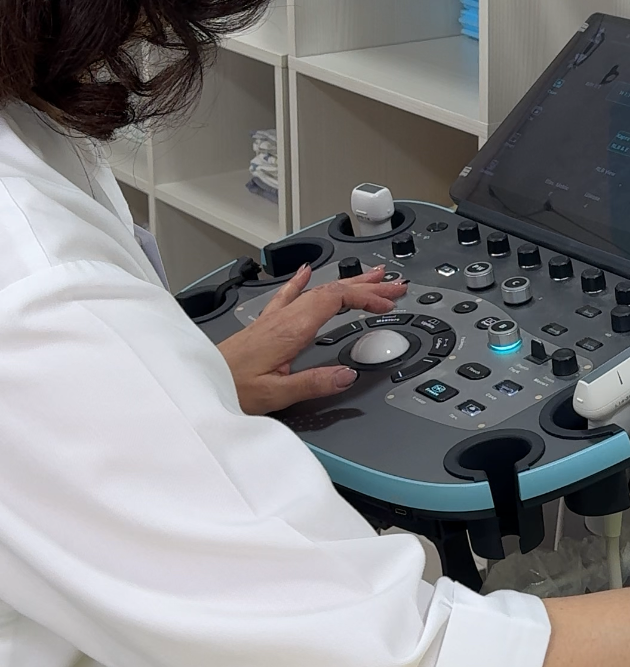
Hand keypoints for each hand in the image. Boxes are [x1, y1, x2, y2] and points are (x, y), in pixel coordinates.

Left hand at [215, 263, 406, 414]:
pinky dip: (303, 281)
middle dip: (366, 285)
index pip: (336, 300)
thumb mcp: (276, 394)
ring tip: (370, 276)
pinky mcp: (265, 324)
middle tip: (393, 285)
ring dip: (346, 282)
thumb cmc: (230, 388)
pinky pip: (288, 295)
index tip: (387, 304)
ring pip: (316, 290)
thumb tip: (348, 374)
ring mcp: (274, 318)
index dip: (365, 298)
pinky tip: (307, 271)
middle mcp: (283, 318)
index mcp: (291, 330)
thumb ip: (314, 383)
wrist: (199, 382)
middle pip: (332, 290)